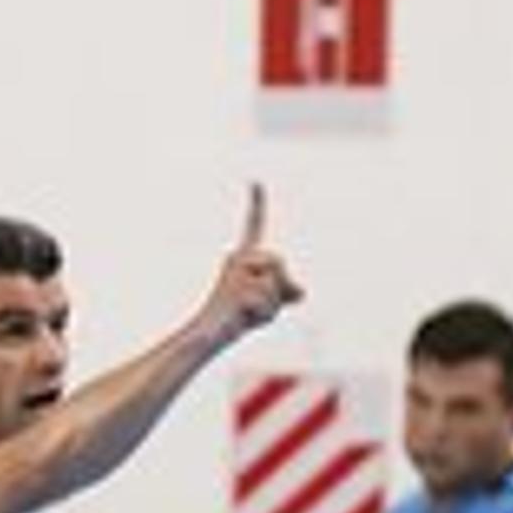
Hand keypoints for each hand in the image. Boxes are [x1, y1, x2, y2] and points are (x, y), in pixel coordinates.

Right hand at [196, 184, 304, 342]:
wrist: (211, 332)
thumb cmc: (242, 317)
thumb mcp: (274, 300)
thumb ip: (290, 290)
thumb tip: (301, 292)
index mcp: (243, 255)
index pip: (254, 225)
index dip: (257, 203)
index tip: (256, 180)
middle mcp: (236, 257)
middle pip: (280, 261)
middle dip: (280, 284)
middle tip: (258, 303)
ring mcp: (233, 272)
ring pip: (275, 280)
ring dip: (271, 302)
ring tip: (249, 310)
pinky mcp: (234, 288)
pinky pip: (263, 297)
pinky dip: (261, 311)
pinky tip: (243, 316)